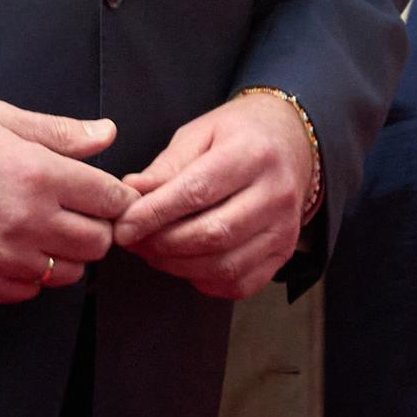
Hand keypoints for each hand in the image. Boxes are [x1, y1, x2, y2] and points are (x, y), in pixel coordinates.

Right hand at [0, 98, 134, 301]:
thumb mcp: (1, 118)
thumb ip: (60, 132)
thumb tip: (107, 135)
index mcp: (36, 173)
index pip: (110, 199)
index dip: (115, 195)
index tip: (105, 191)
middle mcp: (24, 220)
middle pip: (98, 242)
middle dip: (96, 225)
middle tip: (75, 208)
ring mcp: (1, 256)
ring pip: (68, 272)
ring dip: (65, 252)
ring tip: (43, 226)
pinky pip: (30, 291)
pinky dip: (32, 273)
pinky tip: (14, 245)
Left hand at [113, 96, 312, 297]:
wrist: (293, 143)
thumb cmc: (240, 134)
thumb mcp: (200, 133)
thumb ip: (167, 166)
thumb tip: (131, 192)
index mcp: (252, 154)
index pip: (197, 192)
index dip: (154, 213)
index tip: (123, 226)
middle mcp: (275, 194)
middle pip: (212, 234)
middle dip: (162, 243)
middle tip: (132, 240)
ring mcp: (284, 228)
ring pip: (224, 265)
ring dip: (178, 265)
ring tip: (152, 250)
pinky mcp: (284, 253)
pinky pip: (239, 283)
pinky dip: (204, 280)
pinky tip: (184, 263)